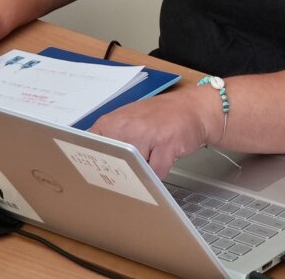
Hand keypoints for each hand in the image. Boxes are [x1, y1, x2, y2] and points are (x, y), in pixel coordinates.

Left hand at [90, 88, 215, 177]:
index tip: (97, 176)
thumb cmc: (160, 118)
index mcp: (111, 122)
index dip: (94, 168)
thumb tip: (91, 168)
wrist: (194, 108)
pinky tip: (165, 155)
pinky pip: (157, 172)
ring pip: (136, 171)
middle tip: (132, 167)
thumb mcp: (128, 122)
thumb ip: (110, 141)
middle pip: (113, 166)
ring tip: (153, 154)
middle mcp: (125, 126)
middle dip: (122, 174)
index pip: (90, 152)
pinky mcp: (166, 143)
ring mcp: (146, 134)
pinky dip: (161, 170)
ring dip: (144, 171)